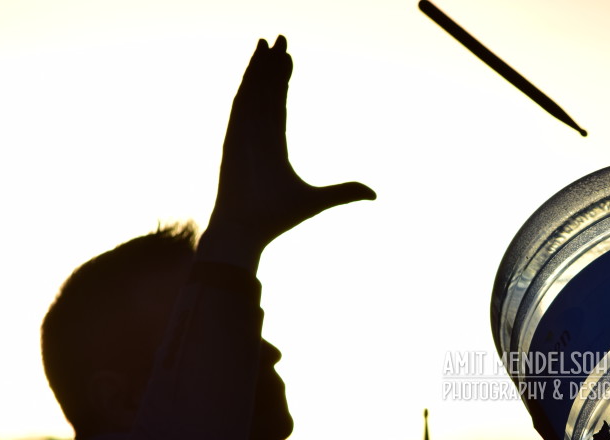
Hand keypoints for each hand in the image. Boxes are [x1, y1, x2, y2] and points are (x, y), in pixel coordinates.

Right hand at [209, 36, 374, 250]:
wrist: (246, 231)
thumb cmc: (276, 219)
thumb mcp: (319, 200)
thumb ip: (345, 191)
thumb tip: (375, 194)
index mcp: (273, 145)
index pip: (279, 105)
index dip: (283, 81)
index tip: (289, 59)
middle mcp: (257, 136)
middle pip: (266, 92)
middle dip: (272, 65)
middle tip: (280, 38)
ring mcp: (243, 135)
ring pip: (254, 92)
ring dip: (260, 67)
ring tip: (268, 42)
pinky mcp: (234, 138)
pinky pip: (243, 104)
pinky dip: (250, 83)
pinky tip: (256, 64)